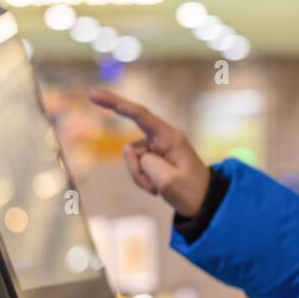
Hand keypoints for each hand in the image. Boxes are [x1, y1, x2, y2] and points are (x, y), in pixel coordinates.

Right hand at [89, 89, 210, 217]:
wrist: (205, 202)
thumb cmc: (191, 191)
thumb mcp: (168, 181)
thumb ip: (147, 164)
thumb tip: (138, 154)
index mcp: (169, 137)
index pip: (139, 115)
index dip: (115, 103)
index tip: (93, 94)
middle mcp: (163, 137)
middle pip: (131, 149)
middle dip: (135, 171)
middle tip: (154, 189)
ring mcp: (158, 146)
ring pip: (132, 160)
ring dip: (140, 178)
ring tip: (159, 189)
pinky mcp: (155, 156)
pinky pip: (137, 166)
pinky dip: (143, 179)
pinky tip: (157, 188)